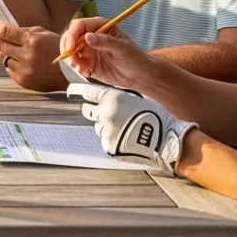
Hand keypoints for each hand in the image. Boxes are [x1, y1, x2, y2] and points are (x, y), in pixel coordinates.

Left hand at [0, 20, 67, 91]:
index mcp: (33, 41)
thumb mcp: (44, 34)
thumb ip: (24, 31)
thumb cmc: (57, 49)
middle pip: (0, 45)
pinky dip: (10, 63)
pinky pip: (9, 69)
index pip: (5, 32)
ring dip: (2, 51)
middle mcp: (27, 56)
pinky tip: (17, 60)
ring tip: (6, 48)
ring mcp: (24, 70)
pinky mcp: (23, 81)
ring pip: (2, 57)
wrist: (71, 73)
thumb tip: (4, 30)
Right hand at [60, 17, 155, 90]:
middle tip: (73, 62)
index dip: (72, 35)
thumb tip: (87, 37)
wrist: (139, 76)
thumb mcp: (123, 49)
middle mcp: (90, 36)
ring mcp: (88, 50)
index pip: (79, 26)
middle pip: (70, 37)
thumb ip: (105, 42)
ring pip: (70, 51)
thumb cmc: (135, 58)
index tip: (71, 48)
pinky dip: (77, 69)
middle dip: (68, 49)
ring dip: (71, 60)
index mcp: (99, 26)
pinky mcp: (87, 62)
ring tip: (82, 69)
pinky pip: (75, 64)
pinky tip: (87, 73)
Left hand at [68, 83, 195, 174]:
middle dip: (93, 111)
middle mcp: (104, 113)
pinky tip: (128, 141)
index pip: (87, 92)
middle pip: (87, 110)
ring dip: (106, 127)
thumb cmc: (156, 118)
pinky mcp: (109, 146)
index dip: (78, 91)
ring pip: (98, 127)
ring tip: (126, 130)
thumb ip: (118, 101)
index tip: (70, 90)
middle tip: (104, 114)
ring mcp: (106, 131)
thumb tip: (107, 104)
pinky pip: (106, 141)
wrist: (165, 140)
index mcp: (112, 98)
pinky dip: (113, 140)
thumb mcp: (135, 101)